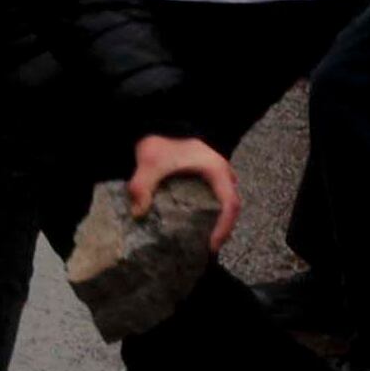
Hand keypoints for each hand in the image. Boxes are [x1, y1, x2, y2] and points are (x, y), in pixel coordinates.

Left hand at [125, 133, 243, 260]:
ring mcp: (216, 171)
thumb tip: (138, 214)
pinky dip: (211, 211)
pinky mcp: (206, 173)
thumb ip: (142, 187)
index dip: (225, 227)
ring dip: (218, 220)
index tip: (212, 245)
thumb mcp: (149, 164)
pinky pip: (217, 196)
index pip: (231, 204)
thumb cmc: (159, 140)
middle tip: (207, 248)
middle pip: (231, 206)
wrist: (157, 122)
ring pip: (225, 201)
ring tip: (202, 239)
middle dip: (222, 228)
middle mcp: (222, 171)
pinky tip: (195, 222)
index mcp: (215, 170)